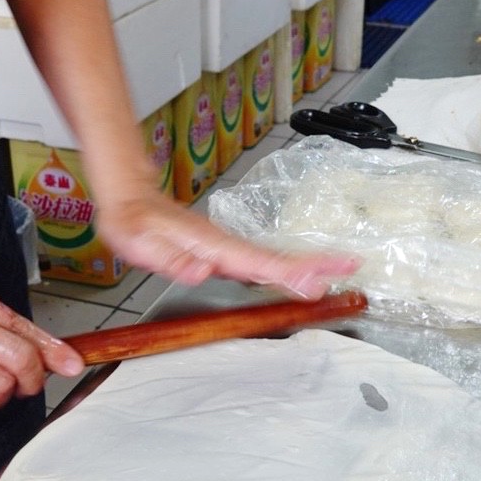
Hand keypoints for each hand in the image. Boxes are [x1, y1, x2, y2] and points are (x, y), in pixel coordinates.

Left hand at [95, 189, 359, 298]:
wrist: (131, 199)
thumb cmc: (133, 221)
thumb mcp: (139, 242)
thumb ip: (169, 258)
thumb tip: (199, 272)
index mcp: (211, 246)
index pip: (258, 263)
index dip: (289, 274)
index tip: (317, 281)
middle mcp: (225, 245)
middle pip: (277, 257)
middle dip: (316, 262)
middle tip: (350, 267)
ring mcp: (227, 247)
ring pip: (274, 258)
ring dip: (308, 263)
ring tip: (340, 270)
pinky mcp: (224, 250)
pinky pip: (262, 260)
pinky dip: (287, 266)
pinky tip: (300, 275)